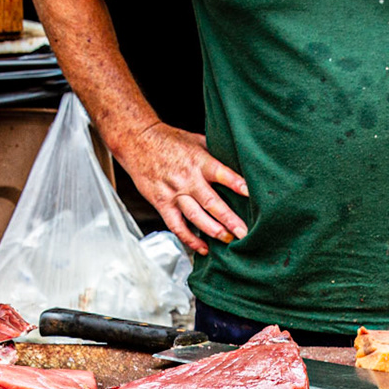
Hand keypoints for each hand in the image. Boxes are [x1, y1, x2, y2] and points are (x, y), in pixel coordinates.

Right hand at [109, 121, 247, 256]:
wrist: (137, 141)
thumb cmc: (170, 140)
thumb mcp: (196, 140)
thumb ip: (215, 155)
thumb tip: (240, 165)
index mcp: (199, 161)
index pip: (221, 173)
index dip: (236, 183)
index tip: (251, 194)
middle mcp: (187, 178)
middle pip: (211, 202)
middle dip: (230, 219)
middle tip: (244, 232)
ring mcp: (174, 193)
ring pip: (196, 216)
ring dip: (213, 231)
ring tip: (229, 240)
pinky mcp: (162, 203)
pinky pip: (177, 226)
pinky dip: (190, 239)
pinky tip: (203, 248)